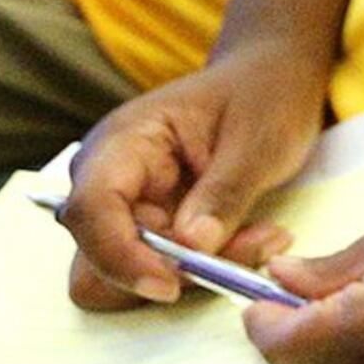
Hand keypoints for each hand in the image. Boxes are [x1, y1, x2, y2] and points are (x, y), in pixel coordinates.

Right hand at [59, 43, 331, 309]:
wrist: (273, 79)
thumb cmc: (263, 93)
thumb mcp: (259, 138)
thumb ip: (224, 193)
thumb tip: (190, 248)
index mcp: (122, 142)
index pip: (91, 209)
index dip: (118, 256)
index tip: (169, 285)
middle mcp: (110, 179)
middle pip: (96, 259)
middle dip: (163, 271)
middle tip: (242, 253)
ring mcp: (130, 207)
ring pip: (135, 272)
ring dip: (196, 273)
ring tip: (263, 238)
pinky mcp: (155, 227)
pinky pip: (168, 267)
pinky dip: (210, 266)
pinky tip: (258, 236)